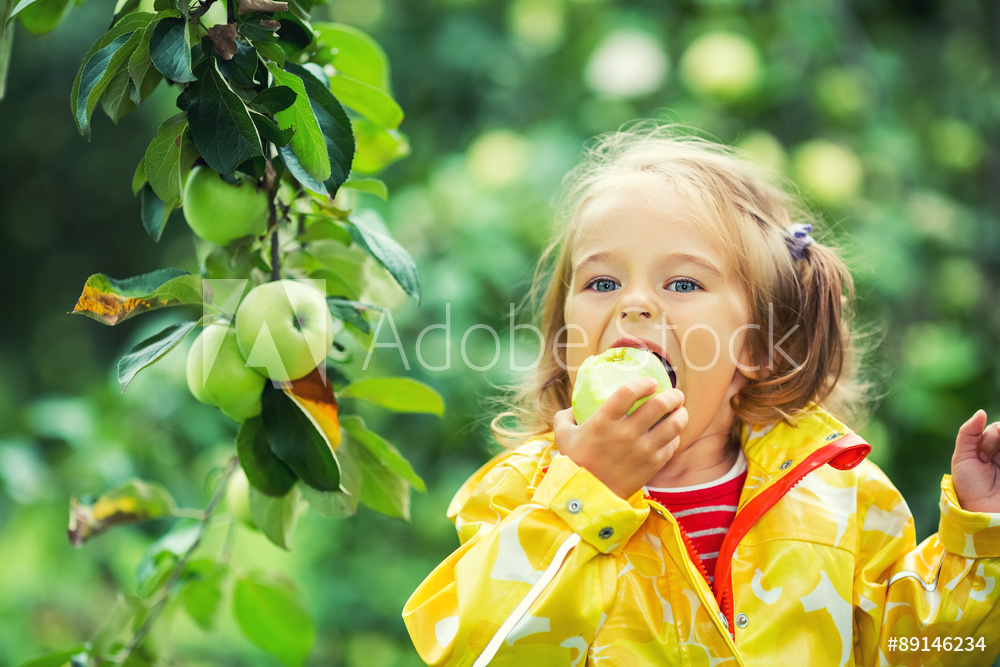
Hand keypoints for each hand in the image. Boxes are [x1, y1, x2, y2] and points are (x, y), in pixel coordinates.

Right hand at [553, 378, 687, 498]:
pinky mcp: (653, 465)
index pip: (629, 392)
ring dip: (680, 413)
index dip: (644, 382)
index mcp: (603, 421)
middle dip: (672, 395)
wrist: (588, 496)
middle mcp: (626, 433)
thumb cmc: (575, 461)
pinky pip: (672, 444)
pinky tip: (671, 432)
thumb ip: (566, 415)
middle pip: (659, 405)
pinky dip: (675, 435)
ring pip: (673, 424)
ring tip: (679, 410)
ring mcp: (642, 450)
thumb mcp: (563, 434)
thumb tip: (575, 406)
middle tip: (674, 394)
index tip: (651, 382)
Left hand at [951, 410, 999, 512]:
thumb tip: (982, 411)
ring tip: (991, 461)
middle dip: (997, 438)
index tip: (981, 456)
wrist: (984, 513)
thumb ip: (968, 433)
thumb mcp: (962, 458)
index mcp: (989, 449)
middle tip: (987, 458)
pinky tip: (998, 462)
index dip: (990, 436)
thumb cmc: (970, 486)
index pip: (997, 429)